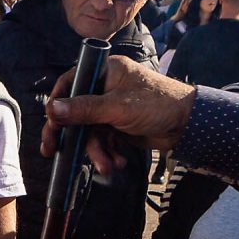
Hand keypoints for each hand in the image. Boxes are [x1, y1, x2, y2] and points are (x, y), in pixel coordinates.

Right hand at [42, 56, 197, 175]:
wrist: (189, 126)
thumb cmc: (158, 105)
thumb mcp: (117, 107)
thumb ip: (83, 109)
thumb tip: (51, 109)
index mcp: (106, 72)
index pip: (70, 83)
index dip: (57, 103)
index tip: (49, 121)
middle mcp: (105, 88)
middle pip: (75, 112)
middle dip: (68, 135)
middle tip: (52, 149)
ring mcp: (111, 108)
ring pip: (89, 131)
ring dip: (95, 151)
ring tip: (106, 166)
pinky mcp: (117, 125)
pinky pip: (102, 140)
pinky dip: (107, 153)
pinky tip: (117, 163)